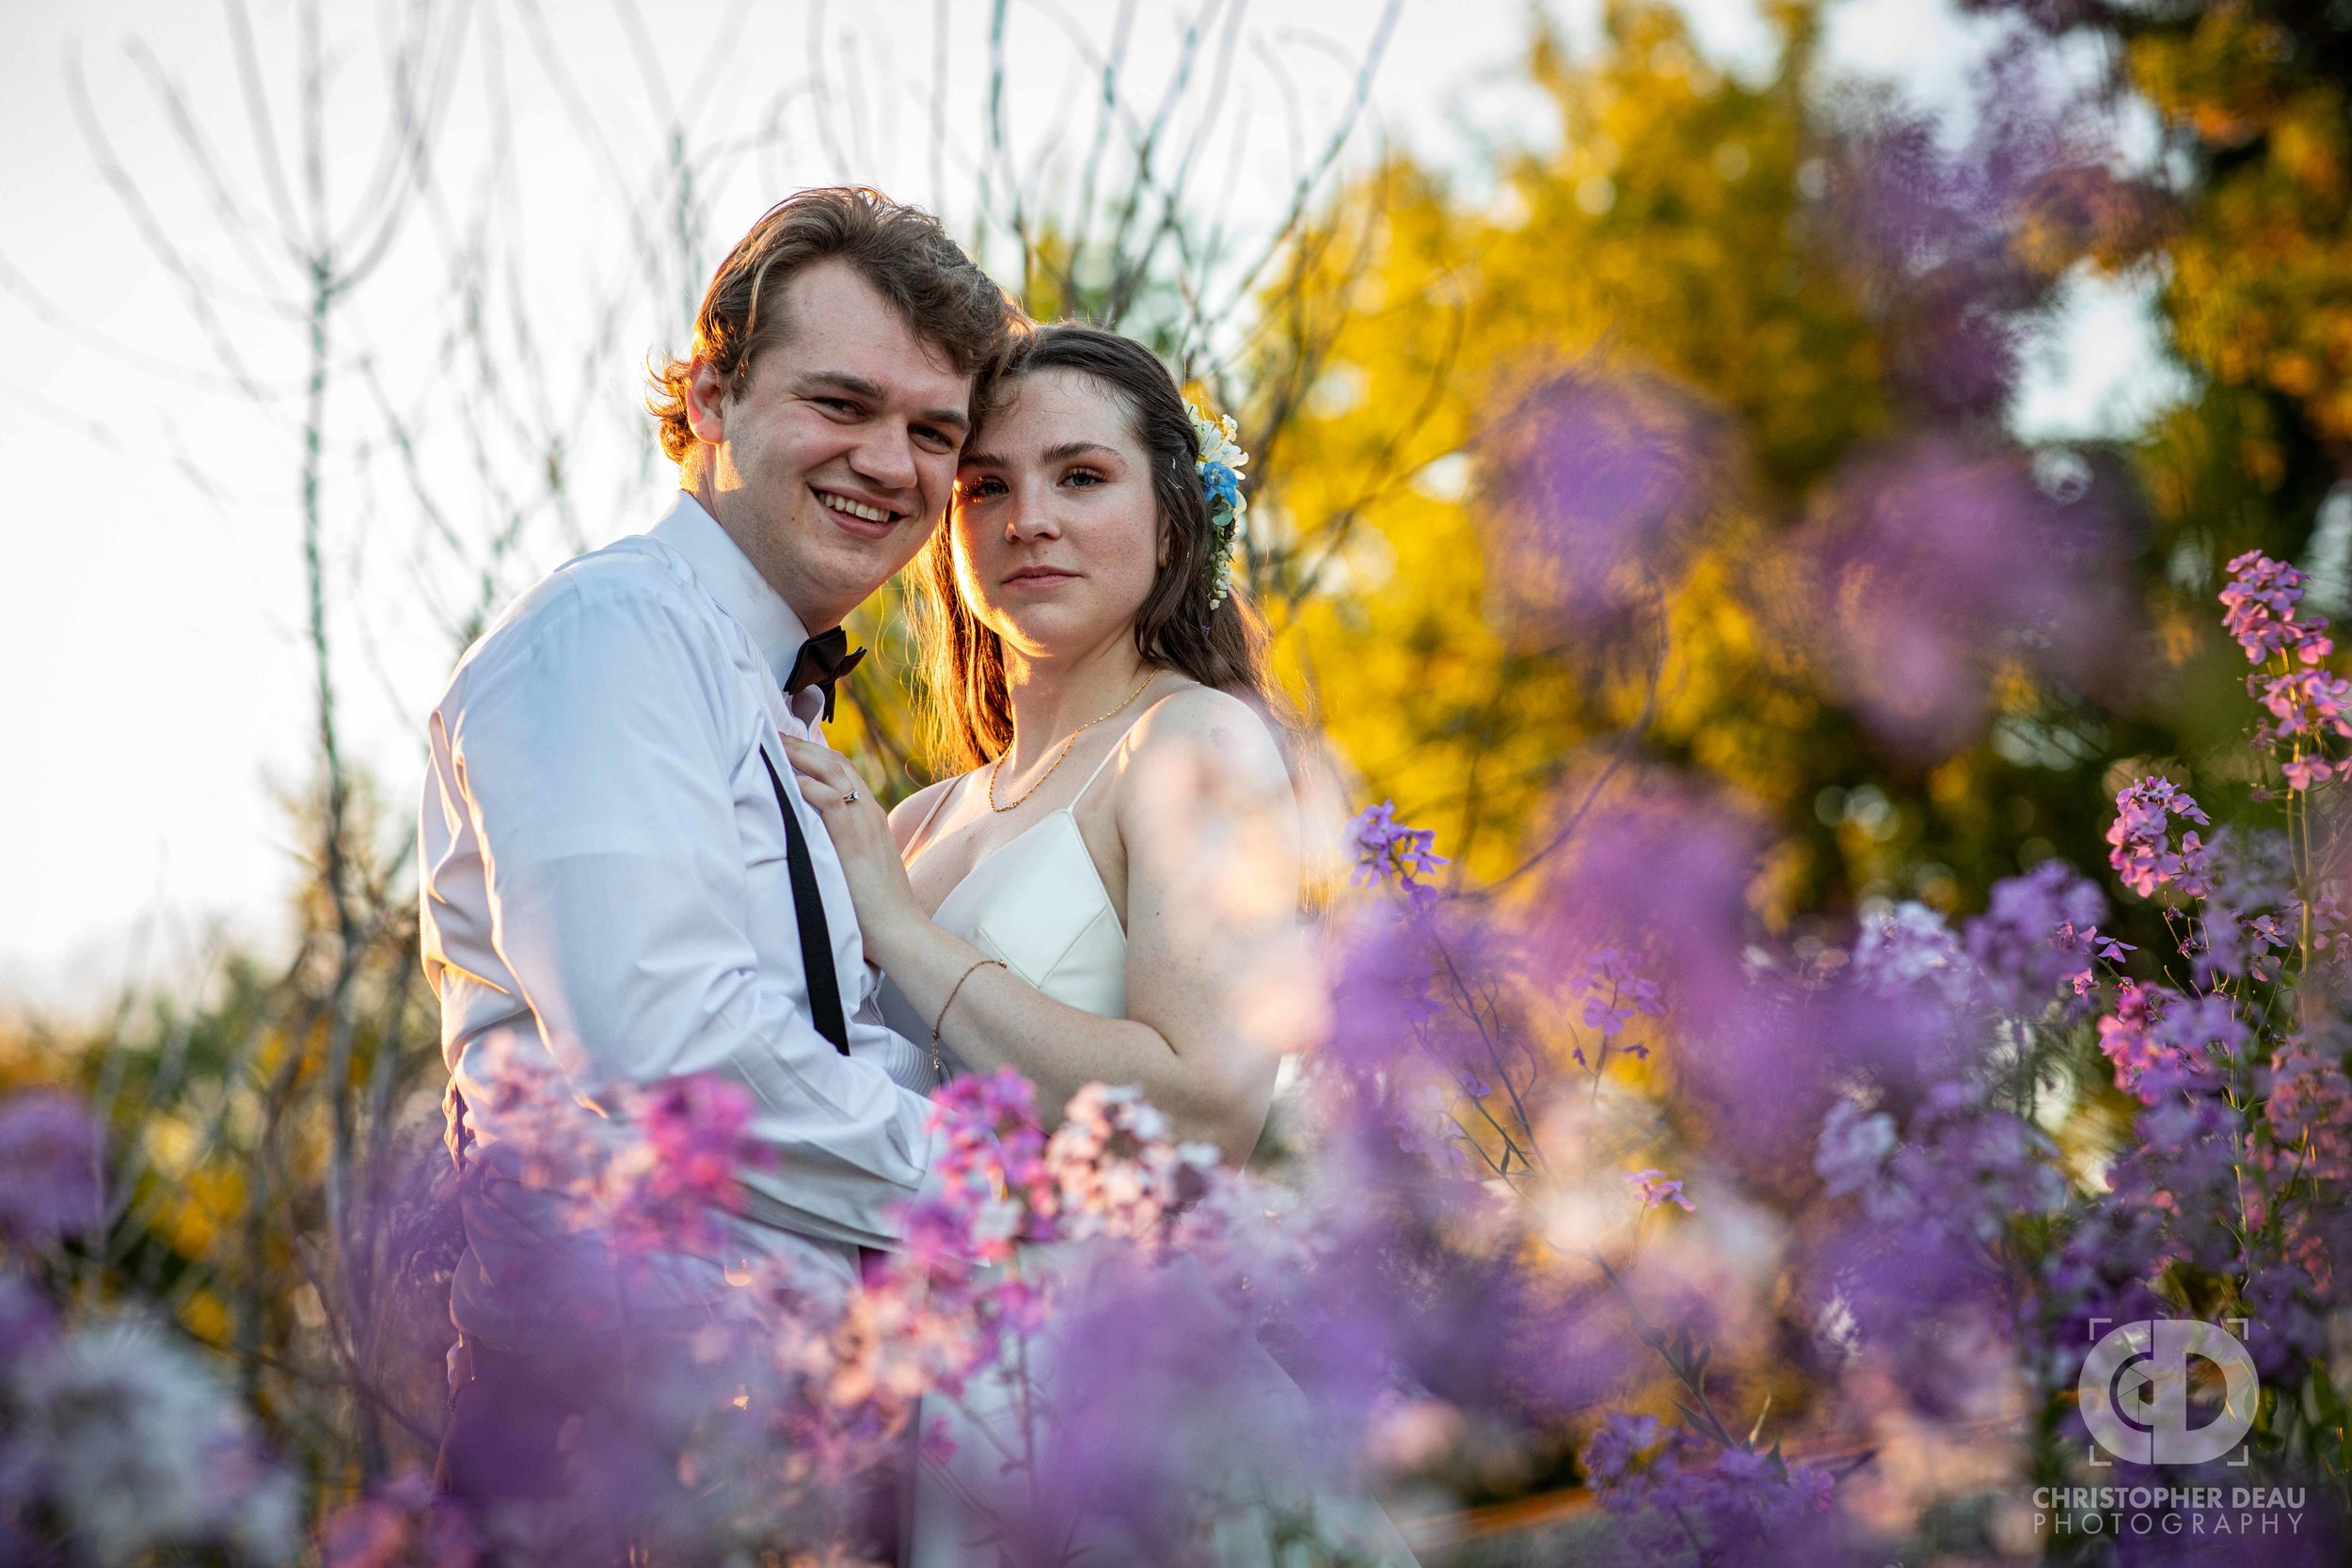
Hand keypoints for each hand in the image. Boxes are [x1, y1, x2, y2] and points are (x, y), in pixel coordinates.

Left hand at [780, 738, 926, 962]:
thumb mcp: (857, 865)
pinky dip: (810, 787)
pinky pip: (832, 801)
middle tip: (771, 732)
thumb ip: (839, 844)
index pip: (842, 770)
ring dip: (801, 755)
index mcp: (869, 816)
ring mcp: (864, 824)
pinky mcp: (855, 841)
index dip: (814, 752)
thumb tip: (809, 838)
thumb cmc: (875, 908)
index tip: (787, 743)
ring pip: (833, 772)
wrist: (899, 930)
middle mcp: (868, 812)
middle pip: (835, 762)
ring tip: (773, 744)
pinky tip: (789, 781)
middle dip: (801, 744)